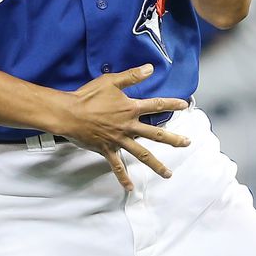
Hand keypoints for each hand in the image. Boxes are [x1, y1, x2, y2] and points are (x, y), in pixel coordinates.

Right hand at [57, 65, 190, 190]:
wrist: (69, 114)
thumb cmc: (88, 96)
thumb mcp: (111, 82)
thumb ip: (132, 76)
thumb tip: (150, 68)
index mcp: (131, 109)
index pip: (156, 106)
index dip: (172, 104)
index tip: (185, 105)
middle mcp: (128, 126)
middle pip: (156, 134)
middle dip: (173, 139)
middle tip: (187, 143)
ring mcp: (119, 140)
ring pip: (142, 155)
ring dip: (156, 165)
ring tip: (168, 174)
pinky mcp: (107, 150)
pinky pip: (117, 166)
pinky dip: (123, 177)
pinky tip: (130, 187)